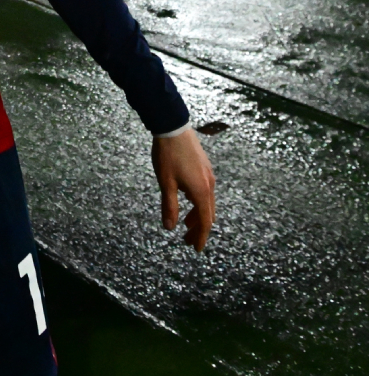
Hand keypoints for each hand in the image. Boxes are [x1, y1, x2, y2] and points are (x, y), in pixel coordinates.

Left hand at [152, 128, 215, 251]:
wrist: (173, 126)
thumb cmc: (168, 155)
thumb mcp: (166, 182)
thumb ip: (169, 206)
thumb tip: (169, 228)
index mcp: (201, 191)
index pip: (205, 222)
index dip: (201, 237)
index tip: (196, 249)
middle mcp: (209, 185)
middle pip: (208, 214)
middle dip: (199, 229)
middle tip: (187, 241)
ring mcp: (208, 175)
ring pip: (207, 202)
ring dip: (198, 215)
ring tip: (185, 225)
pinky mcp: (204, 167)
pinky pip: (205, 191)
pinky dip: (198, 203)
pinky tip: (187, 201)